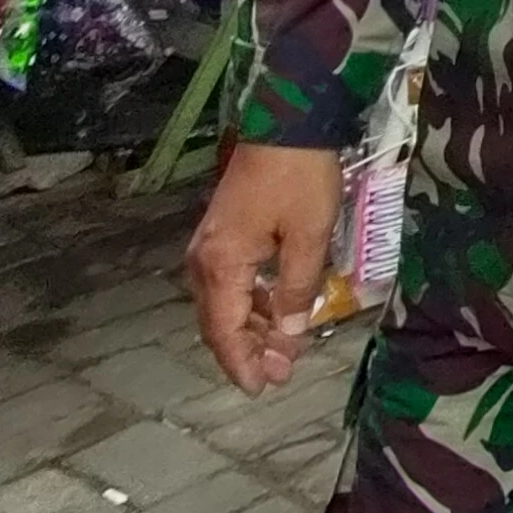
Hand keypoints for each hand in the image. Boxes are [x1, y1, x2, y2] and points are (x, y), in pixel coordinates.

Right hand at [184, 143, 343, 395]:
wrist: (284, 123)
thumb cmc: (298, 178)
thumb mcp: (307, 238)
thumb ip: (297, 289)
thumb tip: (291, 334)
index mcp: (220, 266)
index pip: (224, 331)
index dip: (241, 363)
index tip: (261, 389)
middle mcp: (205, 261)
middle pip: (219, 322)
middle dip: (247, 351)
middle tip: (279, 374)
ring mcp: (210, 245)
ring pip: (224, 303)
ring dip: (250, 327)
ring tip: (282, 348)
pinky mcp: (223, 232)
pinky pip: (231, 282)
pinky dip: (251, 302)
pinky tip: (277, 308)